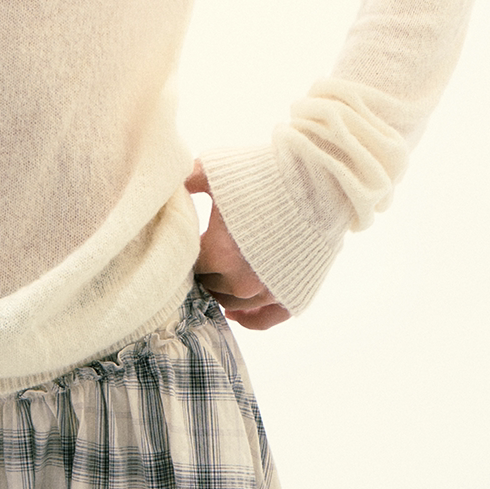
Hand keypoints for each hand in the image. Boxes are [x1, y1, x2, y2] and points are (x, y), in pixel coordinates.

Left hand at [185, 162, 290, 330]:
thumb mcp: (216, 169)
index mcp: (219, 253)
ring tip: (217, 280)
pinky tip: (235, 313)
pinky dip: (249, 319)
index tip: (189, 245)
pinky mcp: (293, 294)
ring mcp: (270, 290)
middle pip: (211, 285)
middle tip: (204, 259)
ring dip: (223, 292)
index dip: (188, 255)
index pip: (191, 266)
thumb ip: (187, 179)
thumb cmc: (265, 173)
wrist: (318, 181)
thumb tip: (171, 183)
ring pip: (234, 303)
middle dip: (206, 273)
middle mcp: (243, 279)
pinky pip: (265, 320)